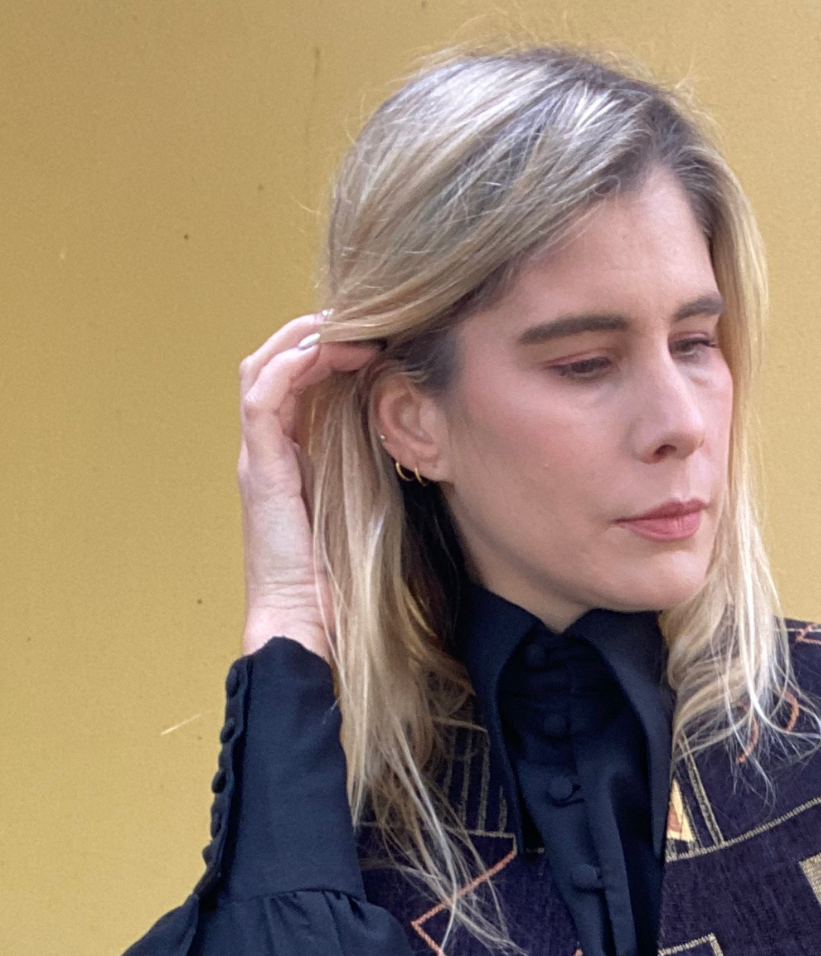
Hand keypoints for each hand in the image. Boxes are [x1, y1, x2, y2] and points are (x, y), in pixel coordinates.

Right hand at [236, 310, 380, 658]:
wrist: (304, 625)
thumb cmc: (337, 584)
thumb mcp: (364, 515)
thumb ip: (373, 478)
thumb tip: (415, 447)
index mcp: (288, 460)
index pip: (293, 383)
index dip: (327, 353)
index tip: (375, 339)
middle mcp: (266, 452)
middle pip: (272, 364)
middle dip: (313, 334)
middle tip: (362, 318)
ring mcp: (258, 458)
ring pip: (263, 369)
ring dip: (306, 340)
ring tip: (350, 328)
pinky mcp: (259, 469)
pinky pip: (264, 396)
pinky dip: (294, 365)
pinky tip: (330, 352)